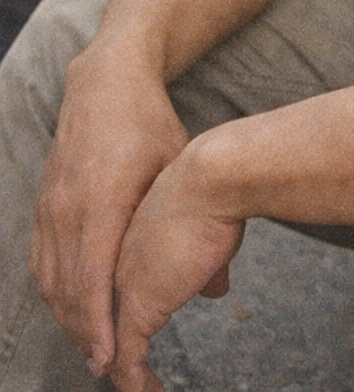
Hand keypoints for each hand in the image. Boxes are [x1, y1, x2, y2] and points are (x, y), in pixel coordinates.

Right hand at [30, 46, 189, 373]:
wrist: (105, 82)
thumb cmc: (148, 123)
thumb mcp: (179, 166)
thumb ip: (195, 228)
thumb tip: (220, 288)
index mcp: (102, 200)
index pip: (94, 277)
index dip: (99, 322)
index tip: (111, 357)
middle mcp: (68, 208)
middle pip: (67, 288)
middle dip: (84, 332)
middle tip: (106, 365)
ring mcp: (50, 206)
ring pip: (50, 279)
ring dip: (68, 316)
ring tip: (93, 345)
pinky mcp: (43, 204)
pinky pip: (41, 260)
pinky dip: (54, 291)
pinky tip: (72, 308)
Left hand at [108, 150, 243, 391]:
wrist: (211, 180)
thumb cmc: (215, 190)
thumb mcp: (208, 230)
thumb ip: (206, 262)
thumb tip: (216, 287)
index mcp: (129, 240)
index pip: (115, 286)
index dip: (118, 315)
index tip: (130, 334)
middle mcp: (117, 265)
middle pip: (104, 318)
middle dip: (112, 348)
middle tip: (128, 374)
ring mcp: (123, 287)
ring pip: (110, 343)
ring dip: (125, 373)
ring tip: (144, 389)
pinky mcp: (138, 308)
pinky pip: (127, 360)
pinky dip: (133, 384)